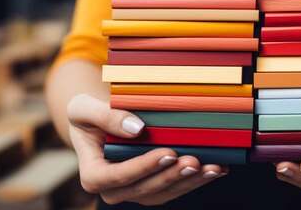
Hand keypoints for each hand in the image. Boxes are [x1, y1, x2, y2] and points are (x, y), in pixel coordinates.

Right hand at [67, 93, 226, 204]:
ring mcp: (135, 190)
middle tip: (194, 161)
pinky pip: (175, 187)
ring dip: (190, 182)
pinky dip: (196, 179)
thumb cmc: (88, 115)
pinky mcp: (153, 186)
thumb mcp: (84, 109)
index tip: (168, 153)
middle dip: (172, 176)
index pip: (120, 175)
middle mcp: (114, 190)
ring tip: (212, 167)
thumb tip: (136, 128)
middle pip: (146, 188)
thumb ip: (104, 116)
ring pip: (165, 192)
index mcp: (94, 175)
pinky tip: (216, 168)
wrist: (98, 124)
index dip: (145, 166)